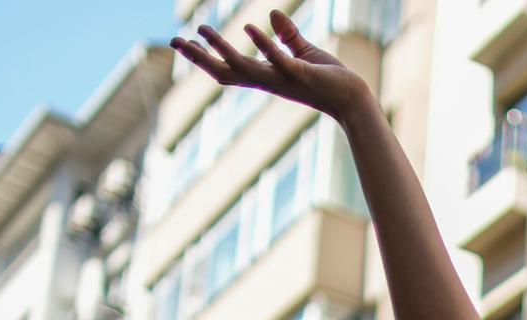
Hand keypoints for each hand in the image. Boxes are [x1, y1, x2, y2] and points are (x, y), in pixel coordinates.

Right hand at [172, 10, 370, 117]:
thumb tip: (270, 14)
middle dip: (198, 58)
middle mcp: (268, 81)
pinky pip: (278, 60)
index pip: (227, 69)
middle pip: (224, 72)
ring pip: (243, 68)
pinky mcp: (301, 75)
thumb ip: (286, 36)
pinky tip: (250, 27)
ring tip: (202, 29)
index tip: (183, 44)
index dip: (204, 58)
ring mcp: (282, 80)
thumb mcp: (302, 53)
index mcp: (265, 76)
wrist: (352, 98)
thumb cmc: (328, 79)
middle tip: (174, 41)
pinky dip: (263, 45)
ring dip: (221, 49)